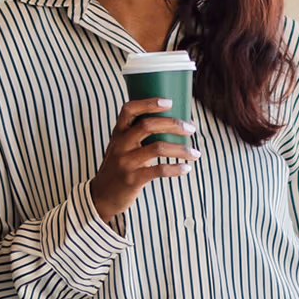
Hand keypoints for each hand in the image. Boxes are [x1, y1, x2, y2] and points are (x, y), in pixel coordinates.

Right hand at [90, 96, 193, 224]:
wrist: (102, 196)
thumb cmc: (121, 167)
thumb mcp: (123, 147)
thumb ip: (141, 135)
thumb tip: (181, 124)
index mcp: (118, 133)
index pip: (129, 109)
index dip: (149, 103)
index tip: (169, 101)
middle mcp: (120, 144)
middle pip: (148, 125)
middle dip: (173, 124)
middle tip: (191, 128)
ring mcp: (126, 162)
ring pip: (157, 148)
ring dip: (181, 149)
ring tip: (196, 153)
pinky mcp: (133, 179)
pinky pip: (159, 170)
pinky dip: (176, 168)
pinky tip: (186, 168)